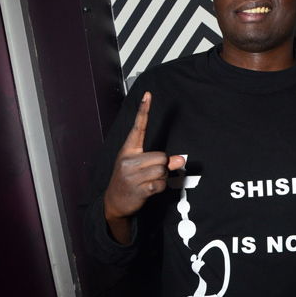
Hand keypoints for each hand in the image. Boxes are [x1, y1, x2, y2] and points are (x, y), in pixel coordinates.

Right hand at [103, 92, 184, 242]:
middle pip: (161, 157)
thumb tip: (180, 160)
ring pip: (163, 170)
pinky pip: (161, 184)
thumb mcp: (140, 167)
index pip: (137, 127)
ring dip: (162, 178)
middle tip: (150, 173)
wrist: (115, 201)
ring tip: (149, 181)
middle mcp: (128, 160)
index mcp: (128, 151)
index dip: (144, 111)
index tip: (148, 95)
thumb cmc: (129, 180)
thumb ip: (161, 161)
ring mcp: (131, 175)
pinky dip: (160, 188)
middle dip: (162, 166)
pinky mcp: (138, 188)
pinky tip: (149, 189)